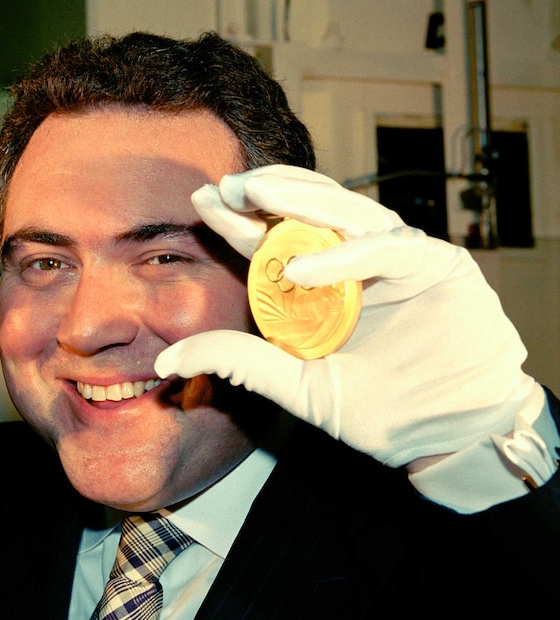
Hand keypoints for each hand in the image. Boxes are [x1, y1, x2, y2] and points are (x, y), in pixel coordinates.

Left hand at [155, 165, 540, 466]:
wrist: (452, 434)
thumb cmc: (381, 412)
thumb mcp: (299, 387)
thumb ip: (241, 364)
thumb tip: (166, 361)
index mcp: (320, 287)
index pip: (273, 244)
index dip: (238, 223)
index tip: (202, 201)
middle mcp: (354, 265)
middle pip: (305, 216)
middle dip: (263, 196)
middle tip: (224, 185)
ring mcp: (395, 259)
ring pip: (345, 213)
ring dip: (299, 199)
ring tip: (252, 191)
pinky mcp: (434, 264)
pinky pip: (387, 247)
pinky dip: (344, 255)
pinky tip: (301, 266)